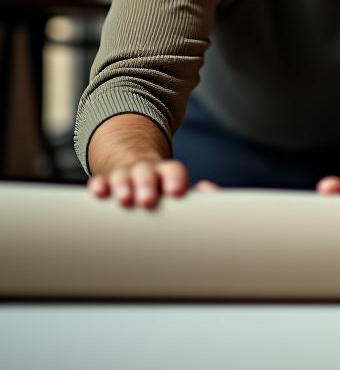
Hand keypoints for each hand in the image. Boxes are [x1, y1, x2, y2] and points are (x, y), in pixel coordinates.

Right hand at [86, 158, 216, 209]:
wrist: (135, 168)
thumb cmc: (162, 188)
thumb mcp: (179, 189)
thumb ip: (197, 193)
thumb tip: (212, 191)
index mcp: (167, 172)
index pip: (173, 169)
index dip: (174, 179)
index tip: (176, 192)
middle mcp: (145, 170)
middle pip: (146, 172)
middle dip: (147, 184)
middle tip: (148, 201)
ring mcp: (124, 174)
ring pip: (122, 175)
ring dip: (123, 185)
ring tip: (124, 200)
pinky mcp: (105, 181)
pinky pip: (100, 181)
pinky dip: (99, 186)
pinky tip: (98, 193)